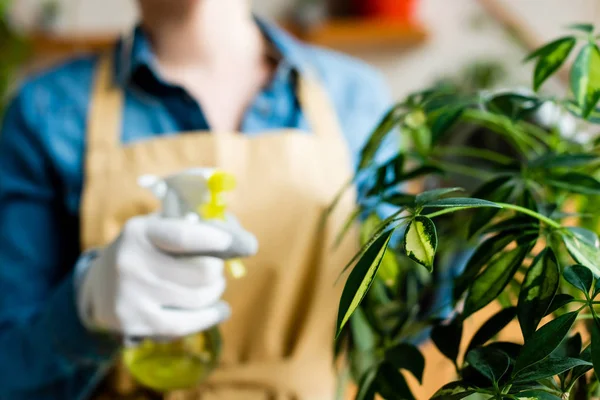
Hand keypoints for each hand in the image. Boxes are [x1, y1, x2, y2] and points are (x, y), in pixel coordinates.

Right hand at [76, 214, 256, 337]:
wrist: (98, 287)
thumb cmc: (144, 251)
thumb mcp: (157, 228)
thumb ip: (192, 225)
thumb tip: (238, 234)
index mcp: (140, 232)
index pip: (183, 236)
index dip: (214, 240)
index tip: (234, 243)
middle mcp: (131, 263)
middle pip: (202, 272)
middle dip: (217, 271)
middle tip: (215, 270)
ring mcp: (131, 297)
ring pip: (199, 299)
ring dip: (214, 292)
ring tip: (213, 287)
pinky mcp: (135, 323)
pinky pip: (185, 324)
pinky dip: (209, 317)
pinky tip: (220, 311)